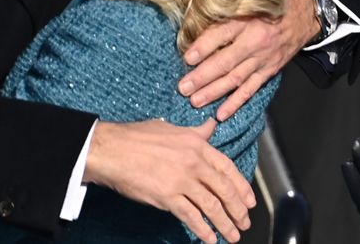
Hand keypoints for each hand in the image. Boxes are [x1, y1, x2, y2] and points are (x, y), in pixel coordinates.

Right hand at [85, 119, 254, 243]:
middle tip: (244, 222)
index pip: (227, 167)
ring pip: (211, 206)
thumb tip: (211, 127)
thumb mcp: (170, 128)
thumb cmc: (136, 137)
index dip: (242, 186)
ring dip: (225, 224)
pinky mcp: (167, 197)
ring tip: (232, 235)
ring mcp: (181, 180)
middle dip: (238, 210)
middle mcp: (193, 162)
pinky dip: (203, 230)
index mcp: (196, 144)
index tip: (249, 200)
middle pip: (224, 190)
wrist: (110, 150)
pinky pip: (191, 217)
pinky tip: (209, 238)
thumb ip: (195, 133)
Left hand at [178, 0, 317, 120]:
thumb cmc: (269, 6)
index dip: (203, 46)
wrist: (302, 15)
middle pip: (226, 62)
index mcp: (247, 21)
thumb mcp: (247, 3)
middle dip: (203, 77)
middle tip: (183, 88)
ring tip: (195, 101)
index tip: (187, 57)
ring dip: (214, 92)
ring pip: (235, 79)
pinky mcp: (269, 72)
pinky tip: (222, 113)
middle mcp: (255, 42)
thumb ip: (224, 16)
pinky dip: (236, 103)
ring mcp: (263, 60)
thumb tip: (194, 28)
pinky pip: (250, 90)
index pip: (222, 34)